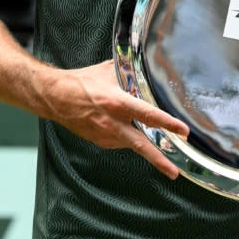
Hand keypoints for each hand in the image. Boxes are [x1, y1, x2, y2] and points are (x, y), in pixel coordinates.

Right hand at [40, 60, 189, 179]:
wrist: (55, 97)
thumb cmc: (83, 82)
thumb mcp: (112, 71)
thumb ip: (133, 73)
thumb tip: (152, 67)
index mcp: (117, 103)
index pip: (148, 115)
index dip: (168, 124)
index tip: (183, 131)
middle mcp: (112, 123)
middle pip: (141, 145)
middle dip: (159, 159)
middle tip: (175, 171)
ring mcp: (105, 135)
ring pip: (133, 144)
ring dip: (148, 147)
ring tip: (165, 149)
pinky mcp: (100, 141)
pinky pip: (122, 142)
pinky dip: (131, 138)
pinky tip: (135, 132)